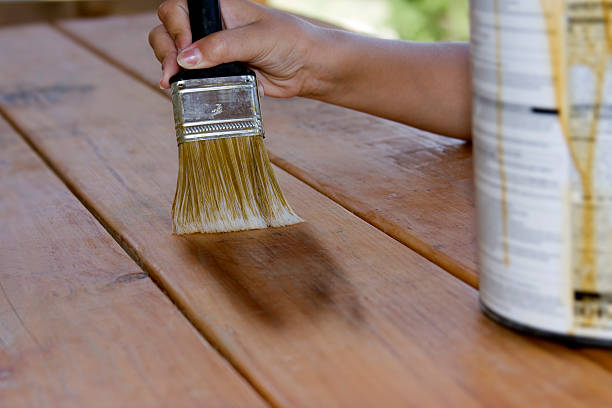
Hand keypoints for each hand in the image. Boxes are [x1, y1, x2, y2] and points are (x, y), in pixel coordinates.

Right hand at [149, 0, 323, 97]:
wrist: (307, 68)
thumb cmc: (289, 41)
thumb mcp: (256, 39)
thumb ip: (222, 47)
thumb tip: (186, 58)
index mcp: (217, 8)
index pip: (178, 9)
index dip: (175, 28)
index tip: (184, 49)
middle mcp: (210, 27)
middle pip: (168, 31)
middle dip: (166, 51)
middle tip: (173, 71)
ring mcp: (211, 51)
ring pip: (176, 56)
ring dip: (171, 69)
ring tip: (174, 84)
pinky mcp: (217, 73)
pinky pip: (192, 78)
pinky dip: (185, 85)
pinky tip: (183, 92)